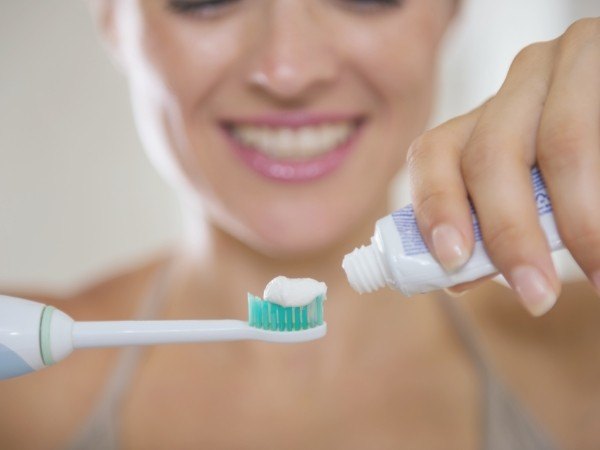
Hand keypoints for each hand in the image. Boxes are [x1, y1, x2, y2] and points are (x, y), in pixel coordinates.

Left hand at [406, 18, 599, 315]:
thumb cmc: (581, 173)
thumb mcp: (537, 192)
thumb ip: (497, 226)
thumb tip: (456, 277)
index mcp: (485, 116)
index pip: (434, 152)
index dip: (436, 206)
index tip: (452, 261)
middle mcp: (518, 81)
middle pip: (490, 154)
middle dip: (510, 233)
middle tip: (536, 294)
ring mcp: (568, 60)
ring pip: (558, 142)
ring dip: (580, 220)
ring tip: (598, 271)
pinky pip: (598, 131)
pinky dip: (599, 196)